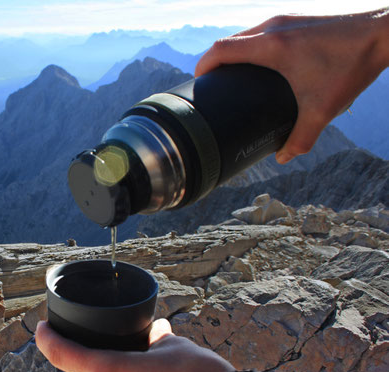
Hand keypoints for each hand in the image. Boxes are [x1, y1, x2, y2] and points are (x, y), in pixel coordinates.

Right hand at [195, 8, 388, 163]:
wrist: (384, 32)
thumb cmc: (352, 66)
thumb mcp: (323, 108)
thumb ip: (301, 137)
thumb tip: (283, 158)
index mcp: (271, 47)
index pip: (221, 50)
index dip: (203, 66)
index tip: (198, 83)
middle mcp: (273, 27)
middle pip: (229, 41)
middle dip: (216, 61)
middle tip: (214, 84)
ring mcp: (285, 19)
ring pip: (247, 33)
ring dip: (235, 51)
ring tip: (236, 75)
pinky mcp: (297, 18)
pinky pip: (263, 30)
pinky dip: (253, 45)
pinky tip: (264, 62)